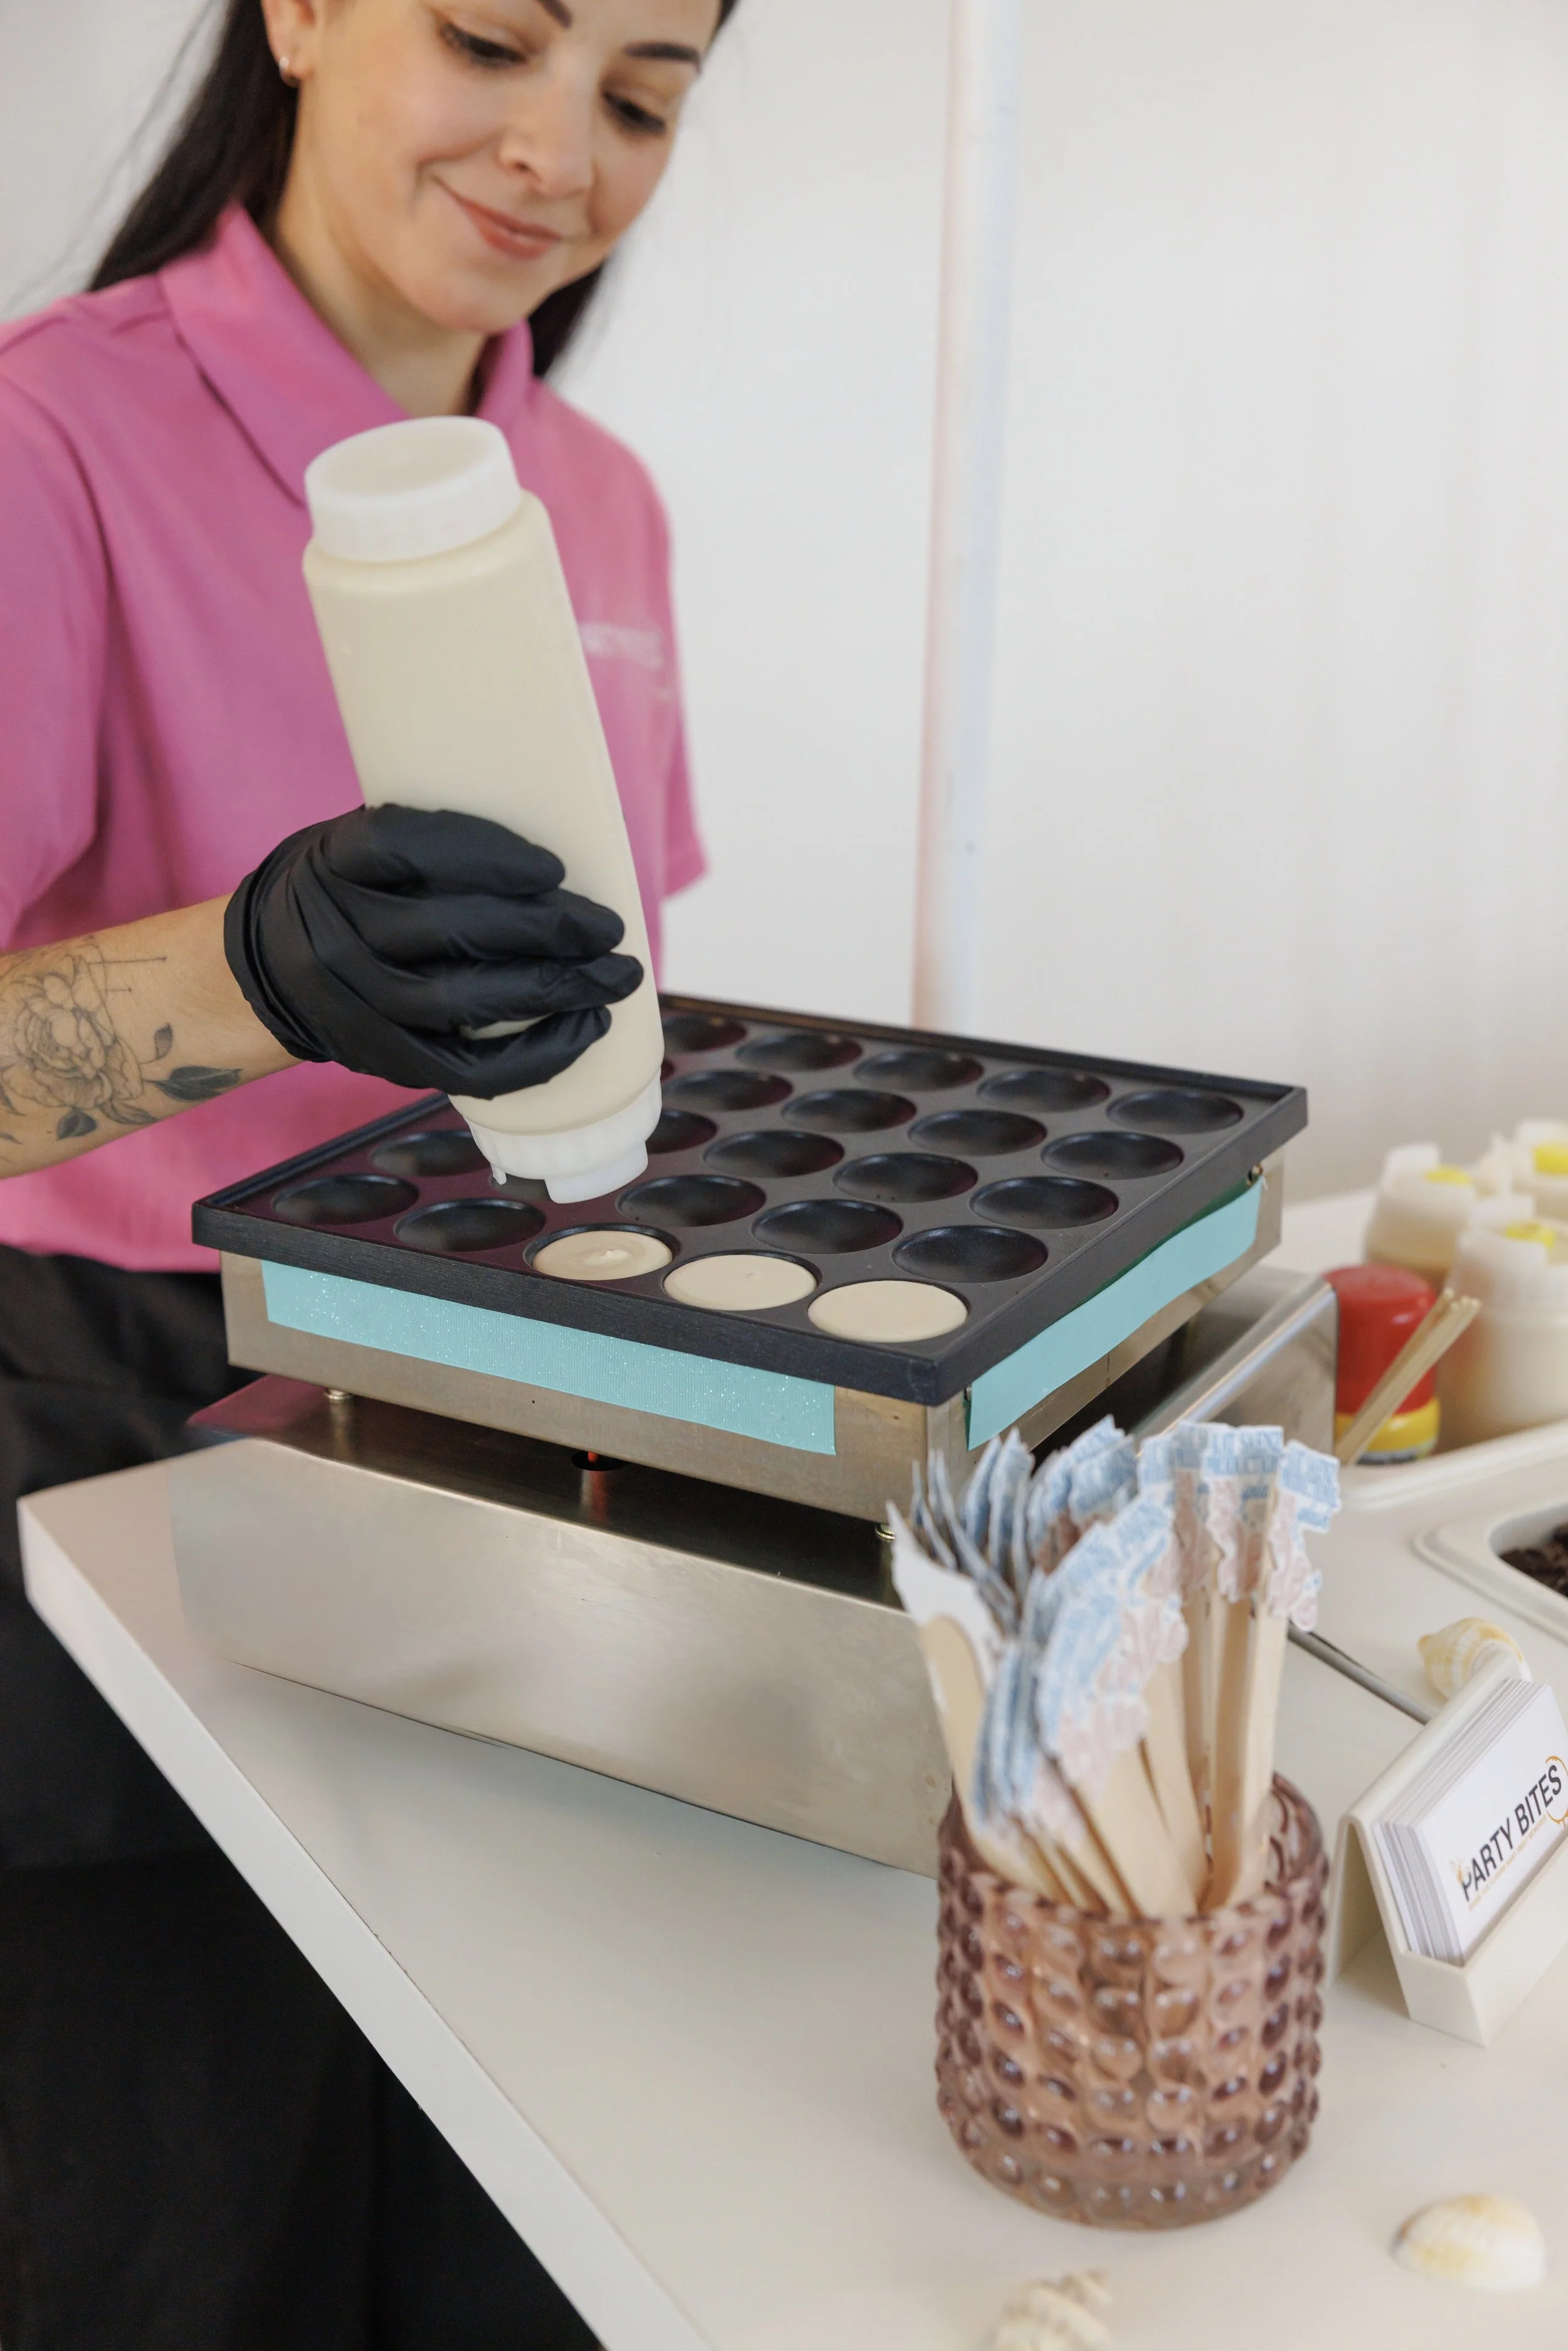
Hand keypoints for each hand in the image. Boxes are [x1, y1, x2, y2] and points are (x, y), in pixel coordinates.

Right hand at [224, 805, 642, 1096]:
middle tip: (610, 929)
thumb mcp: (368, 842)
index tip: (554, 867)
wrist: (272, 965)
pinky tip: (586, 1031)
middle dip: (544, 930)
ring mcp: (358, 1004)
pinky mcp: (384, 1059)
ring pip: (462, 1002)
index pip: (406, 848)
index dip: (484, 857)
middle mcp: (340, 934)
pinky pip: (465, 1070)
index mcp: (337, 861)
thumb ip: (437, 841)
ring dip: (553, 993)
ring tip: (615, 979)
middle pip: (449, 931)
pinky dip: (535, 1056)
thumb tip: (569, 838)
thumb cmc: (357, 888)